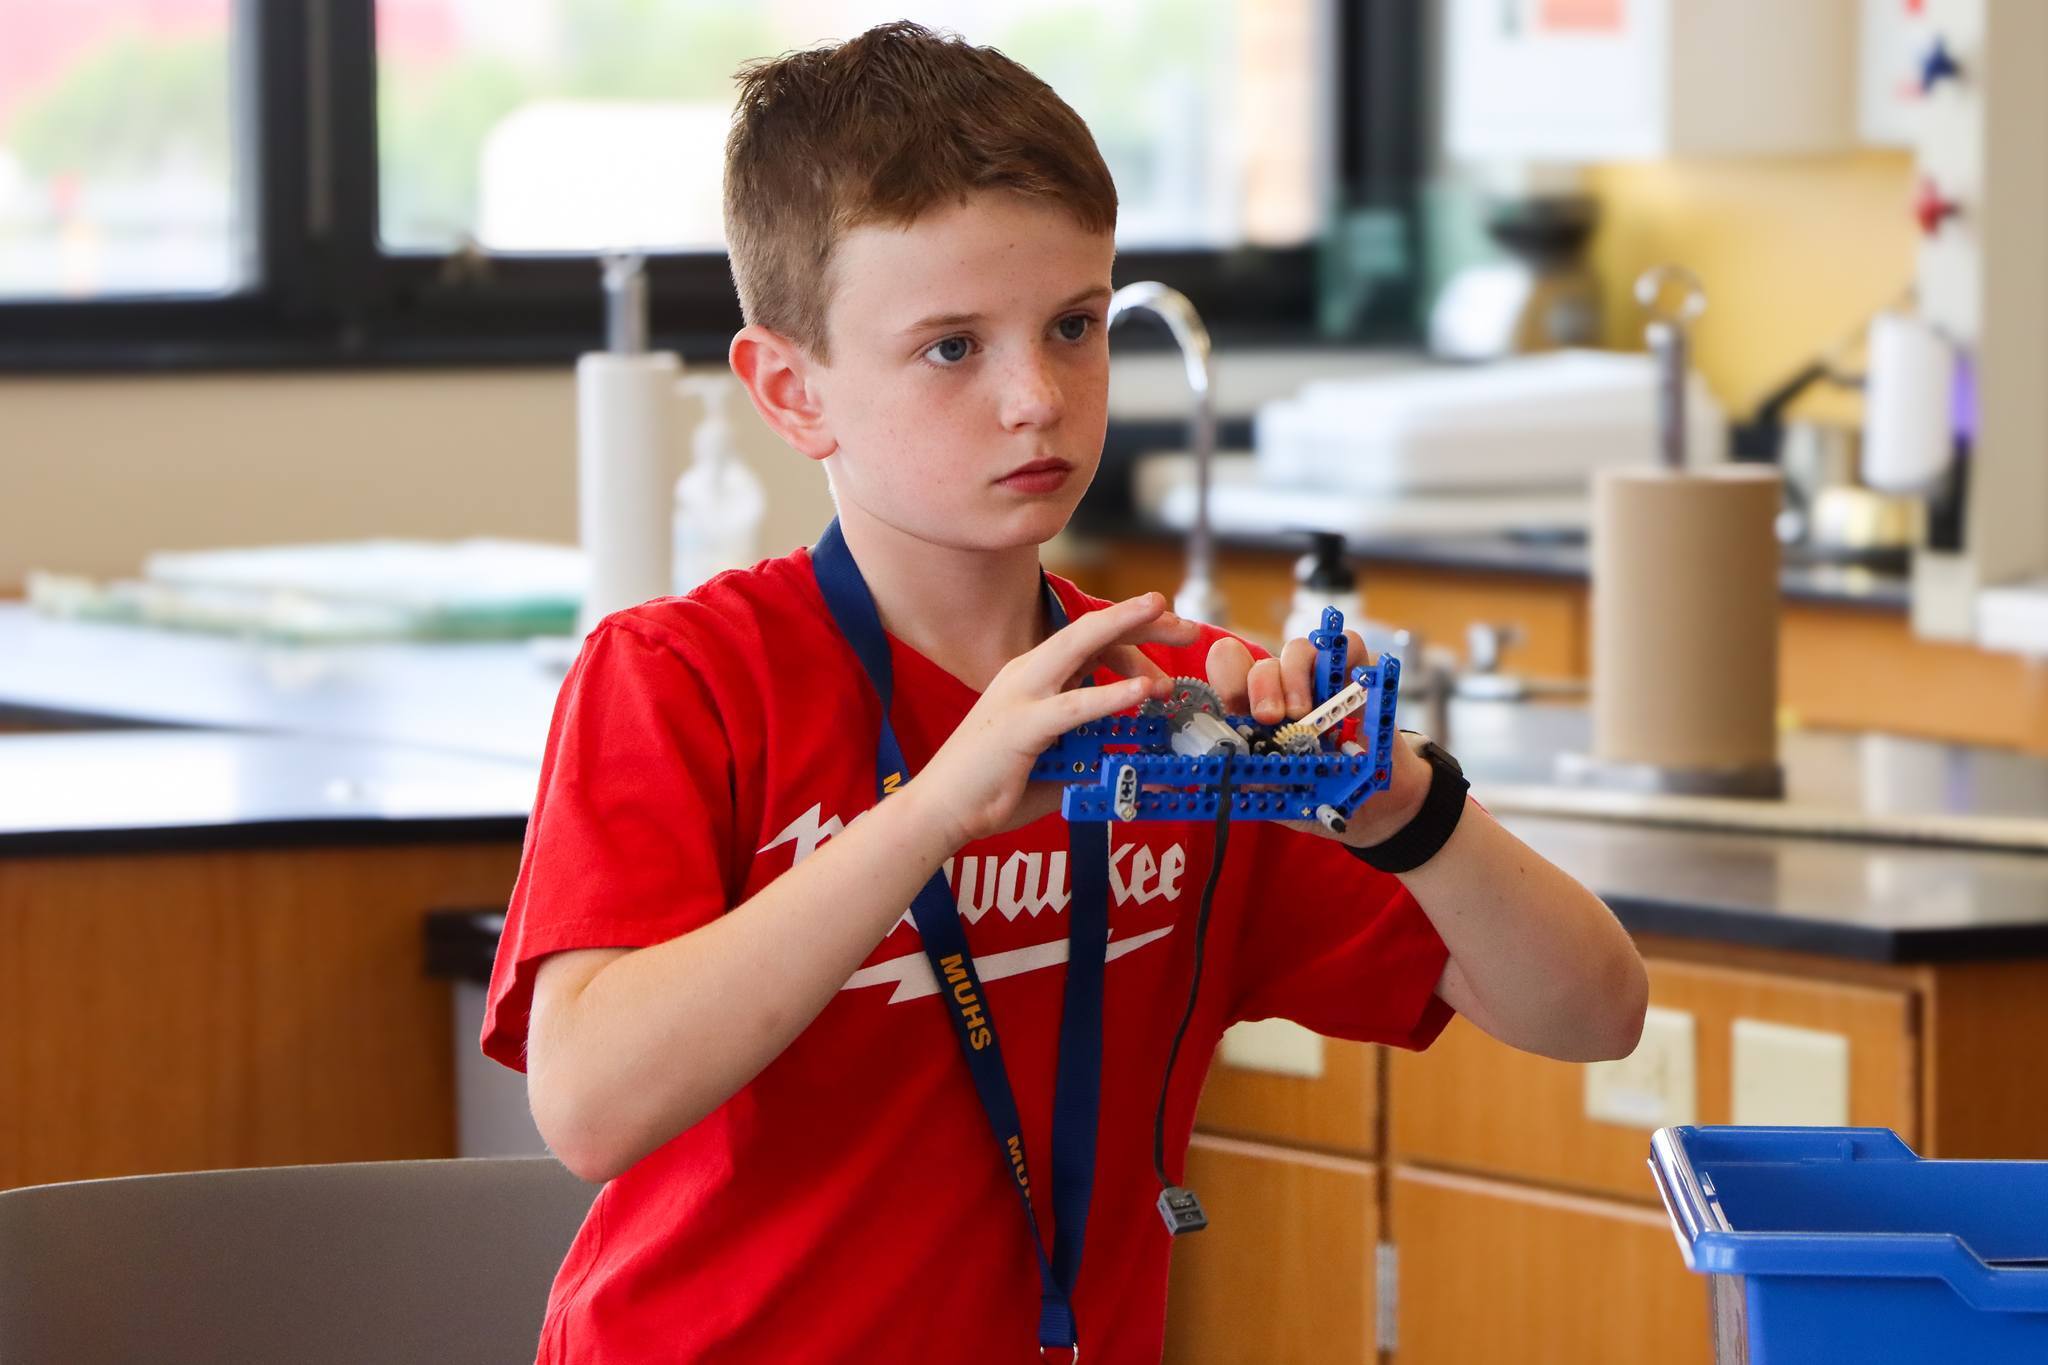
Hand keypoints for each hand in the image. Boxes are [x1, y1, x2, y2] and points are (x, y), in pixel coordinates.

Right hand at [908, 593, 1204, 848]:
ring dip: (1126, 629)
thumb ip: (1092, 754)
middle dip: (1139, 618)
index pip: (1089, 644)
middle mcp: (1028, 674)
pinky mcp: (1021, 724)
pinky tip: (1143, 690)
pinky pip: (1073, 705)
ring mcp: (1022, 695)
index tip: (1172, 638)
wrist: (940, 809)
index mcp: (1035, 678)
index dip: (1132, 635)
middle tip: (1186, 621)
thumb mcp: (1055, 762)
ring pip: (1080, 646)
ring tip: (1168, 619)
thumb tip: (1140, 764)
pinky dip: (1110, 694)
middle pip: (1090, 631)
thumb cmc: (994, 787)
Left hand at [1202, 630, 1430, 844]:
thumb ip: (1253, 781)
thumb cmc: (1315, 797)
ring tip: (1304, 713)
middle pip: (1258, 662)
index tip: (1233, 710)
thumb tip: (1229, 768)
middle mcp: (1282, 691)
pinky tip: (1344, 686)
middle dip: (1260, 686)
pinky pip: (1348, 644)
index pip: (1227, 672)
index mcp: (1253, 714)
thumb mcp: (1278, 795)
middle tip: (1270, 717)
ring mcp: (1319, 681)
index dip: (1225, 678)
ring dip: (1294, 676)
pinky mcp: (1357, 676)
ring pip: (1297, 649)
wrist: (1370, 808)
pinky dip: (1344, 654)